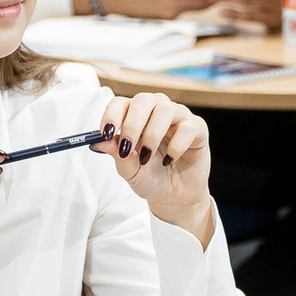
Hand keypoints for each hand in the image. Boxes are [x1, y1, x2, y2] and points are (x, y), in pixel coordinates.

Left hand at [103, 92, 213, 241]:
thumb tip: (98, 142)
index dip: (112, 115)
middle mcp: (156, 110)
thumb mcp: (128, 169)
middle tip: (128, 148)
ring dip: (153, 134)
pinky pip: (187, 127)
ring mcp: (178, 117)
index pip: (120, 103)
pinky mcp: (197, 128)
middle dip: (132, 124)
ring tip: (148, 157)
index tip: (106, 133)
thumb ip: (116, 153)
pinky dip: (176, 145)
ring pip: (165, 108)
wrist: (174, 196)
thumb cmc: (150, 177)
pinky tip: (170, 160)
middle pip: (143, 100)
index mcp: (135, 116)